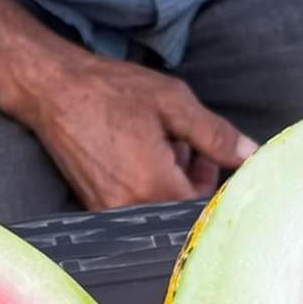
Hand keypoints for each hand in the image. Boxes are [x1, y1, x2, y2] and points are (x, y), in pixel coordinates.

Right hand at [0, 0, 254, 210]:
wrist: (52, 91)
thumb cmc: (110, 92)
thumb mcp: (173, 103)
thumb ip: (216, 134)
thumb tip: (250, 155)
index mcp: (155, 186)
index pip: (205, 208)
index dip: (217, 185)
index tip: (215, 158)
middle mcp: (131, 208)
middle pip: (182, 212)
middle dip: (195, 182)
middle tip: (191, 146)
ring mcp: (109, 211)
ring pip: (159, 209)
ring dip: (171, 182)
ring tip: (163, 144)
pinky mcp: (95, 207)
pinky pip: (135, 207)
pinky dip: (147, 185)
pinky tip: (142, 155)